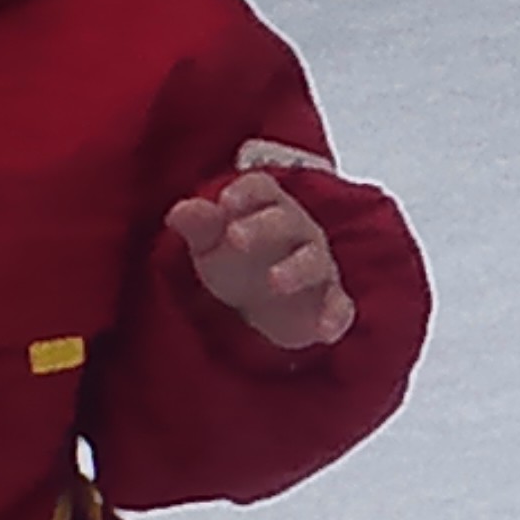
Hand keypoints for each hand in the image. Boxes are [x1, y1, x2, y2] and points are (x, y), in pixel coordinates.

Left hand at [168, 171, 355, 350]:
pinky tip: (323, 330)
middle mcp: (299, 231)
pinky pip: (339, 306)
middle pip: (286, 221)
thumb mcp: (211, 243)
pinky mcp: (329, 301)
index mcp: (268, 208)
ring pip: (313, 262)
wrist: (263, 302)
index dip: (245, 192)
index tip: (225, 202)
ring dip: (296, 270)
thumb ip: (199, 225)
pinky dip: (334, 317)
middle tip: (234, 238)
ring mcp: (317, 266)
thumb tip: (180, 211)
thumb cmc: (238, 260)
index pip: (261, 189)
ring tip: (275, 281)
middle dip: (262, 227)